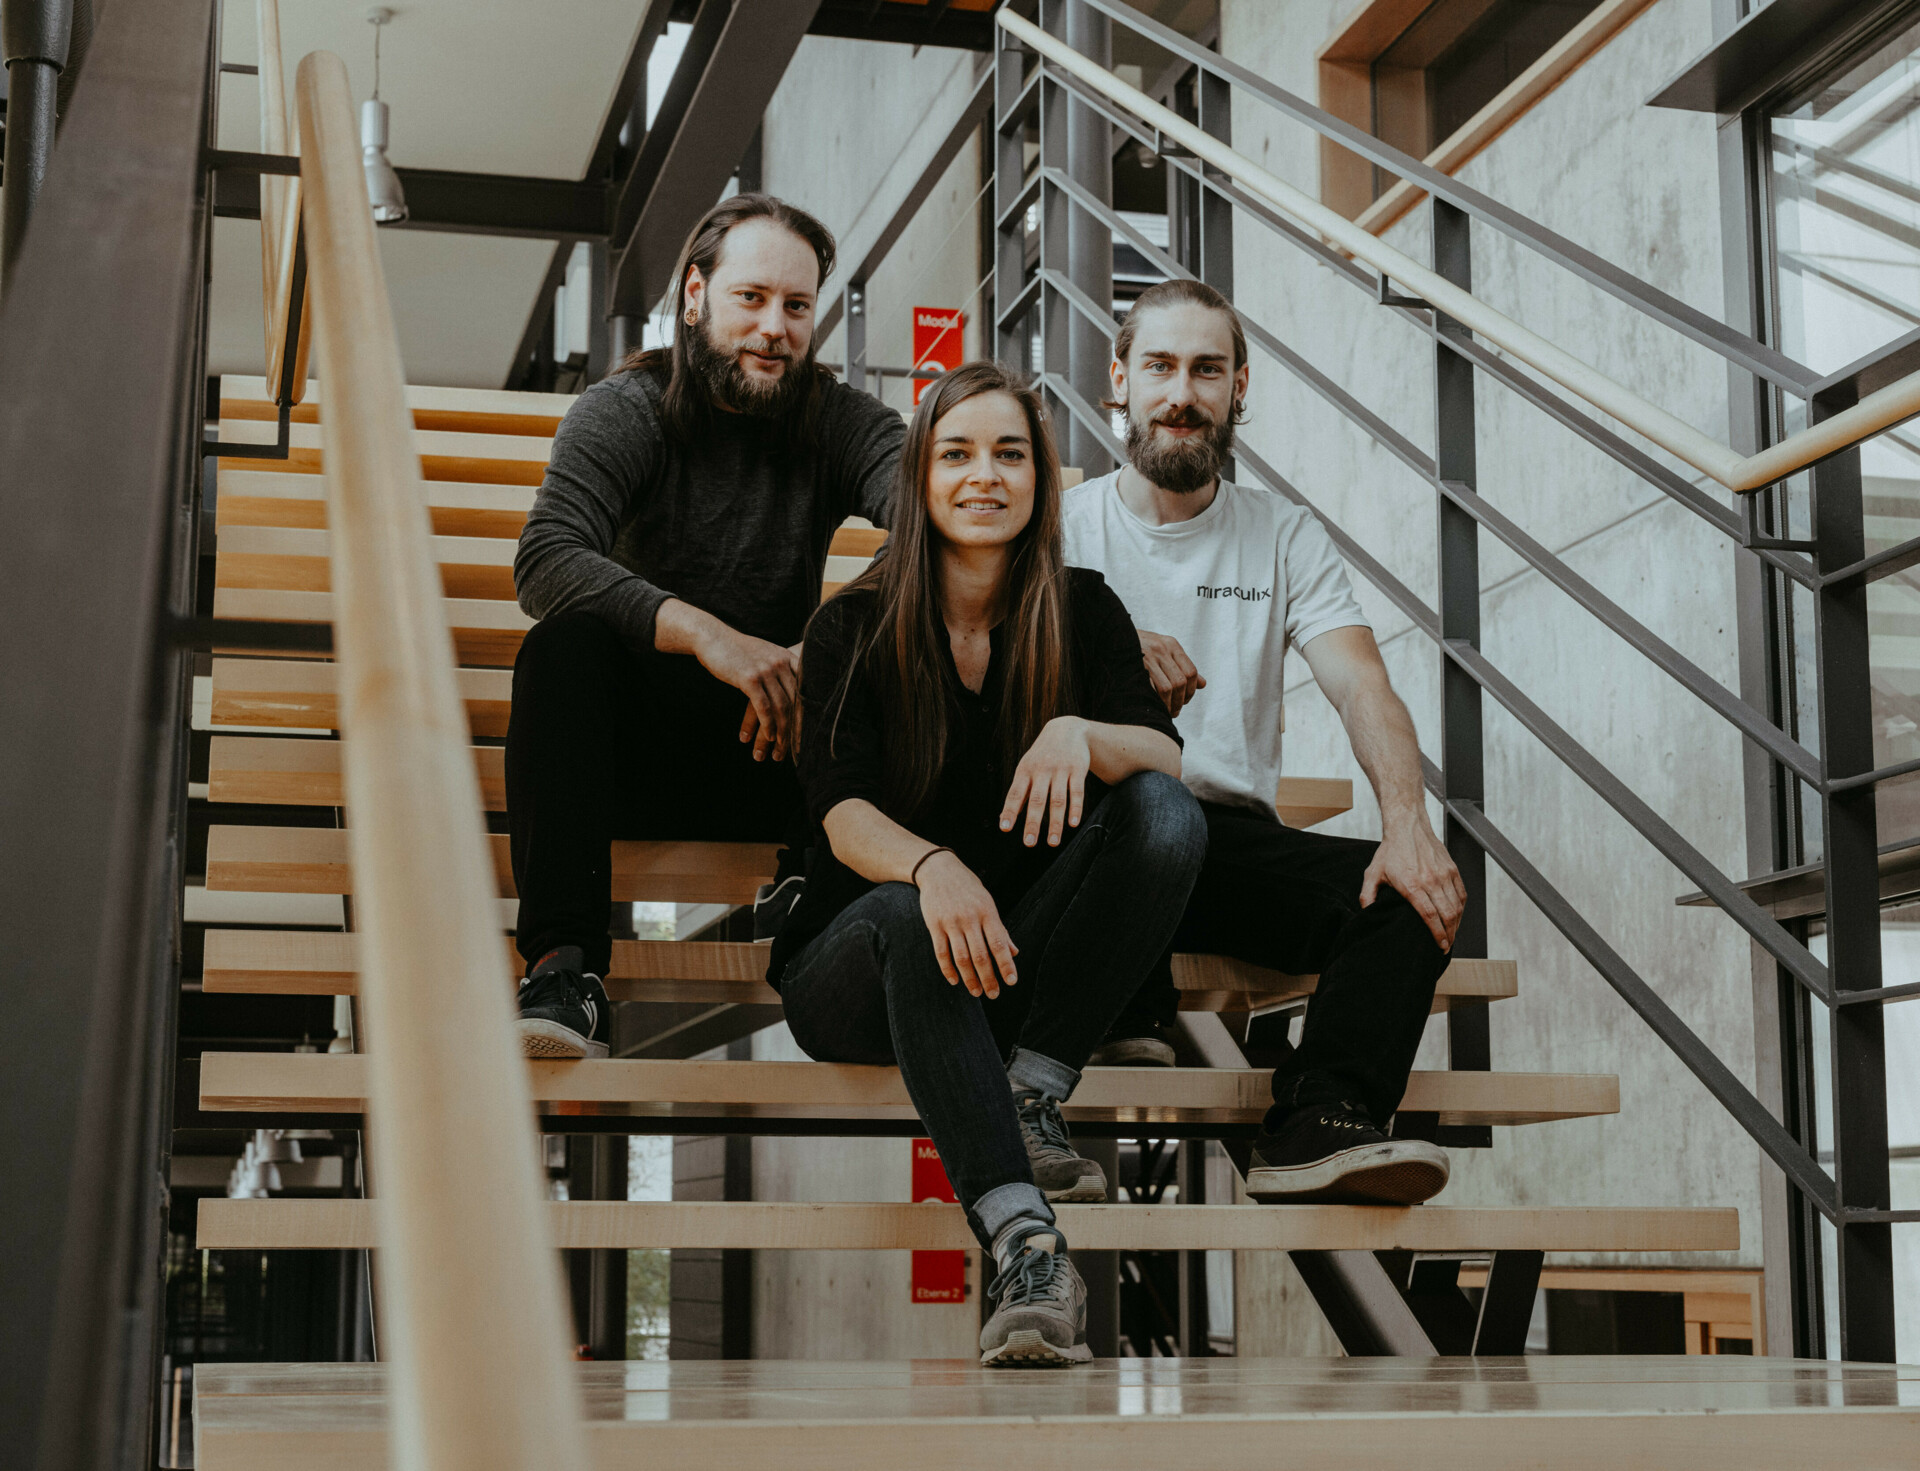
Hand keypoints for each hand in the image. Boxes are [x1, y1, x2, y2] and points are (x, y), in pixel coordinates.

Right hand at [695, 625, 800, 761]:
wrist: (713, 638)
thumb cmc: (738, 650)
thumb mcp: (765, 654)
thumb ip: (781, 667)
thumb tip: (793, 687)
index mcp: (788, 658)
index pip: (806, 690)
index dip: (809, 714)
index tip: (809, 734)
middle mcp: (781, 663)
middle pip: (796, 702)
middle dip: (797, 729)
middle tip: (797, 749)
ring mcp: (766, 670)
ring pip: (781, 707)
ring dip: (782, 732)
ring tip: (780, 749)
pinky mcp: (749, 678)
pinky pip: (763, 707)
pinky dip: (768, 725)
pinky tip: (768, 737)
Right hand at [915, 851, 1018, 997]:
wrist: (938, 870)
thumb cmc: (968, 888)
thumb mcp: (988, 903)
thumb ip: (1000, 928)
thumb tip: (1013, 952)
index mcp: (987, 912)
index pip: (999, 944)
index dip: (1006, 965)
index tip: (1011, 982)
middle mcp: (970, 918)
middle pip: (980, 956)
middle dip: (988, 978)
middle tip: (993, 994)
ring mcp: (951, 922)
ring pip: (961, 958)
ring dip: (969, 978)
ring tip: (976, 992)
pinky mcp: (934, 925)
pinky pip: (941, 952)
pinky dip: (948, 969)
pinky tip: (955, 981)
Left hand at [999, 716, 1090, 847]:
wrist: (1066, 730)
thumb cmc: (1042, 756)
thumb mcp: (1027, 768)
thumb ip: (1019, 793)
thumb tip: (1004, 820)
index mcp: (1025, 771)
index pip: (1015, 793)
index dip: (1010, 811)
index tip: (1005, 829)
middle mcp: (1041, 770)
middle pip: (1037, 800)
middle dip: (1033, 823)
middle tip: (1029, 843)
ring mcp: (1060, 769)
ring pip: (1058, 800)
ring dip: (1055, 823)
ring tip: (1053, 842)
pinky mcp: (1077, 769)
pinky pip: (1077, 791)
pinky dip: (1075, 809)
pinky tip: (1073, 824)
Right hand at [1140, 630, 1204, 716]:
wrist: (1113, 635)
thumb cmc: (1139, 645)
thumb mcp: (1163, 649)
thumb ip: (1182, 665)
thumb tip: (1202, 684)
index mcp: (1171, 644)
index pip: (1191, 672)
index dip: (1191, 691)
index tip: (1185, 700)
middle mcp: (1161, 649)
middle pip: (1180, 682)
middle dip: (1180, 701)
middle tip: (1176, 711)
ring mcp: (1147, 657)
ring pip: (1167, 688)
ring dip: (1169, 704)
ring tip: (1167, 711)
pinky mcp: (1134, 666)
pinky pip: (1151, 688)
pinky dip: (1156, 700)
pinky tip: (1154, 705)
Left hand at [1361, 815, 1466, 951]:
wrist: (1407, 826)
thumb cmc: (1390, 850)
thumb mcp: (1372, 874)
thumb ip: (1367, 896)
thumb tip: (1367, 913)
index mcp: (1412, 885)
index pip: (1430, 916)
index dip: (1437, 935)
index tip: (1440, 946)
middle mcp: (1431, 880)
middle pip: (1447, 915)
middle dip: (1450, 935)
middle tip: (1447, 946)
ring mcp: (1444, 874)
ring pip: (1457, 906)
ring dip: (1457, 924)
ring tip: (1452, 935)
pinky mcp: (1452, 869)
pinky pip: (1462, 894)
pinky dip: (1462, 909)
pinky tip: (1457, 917)